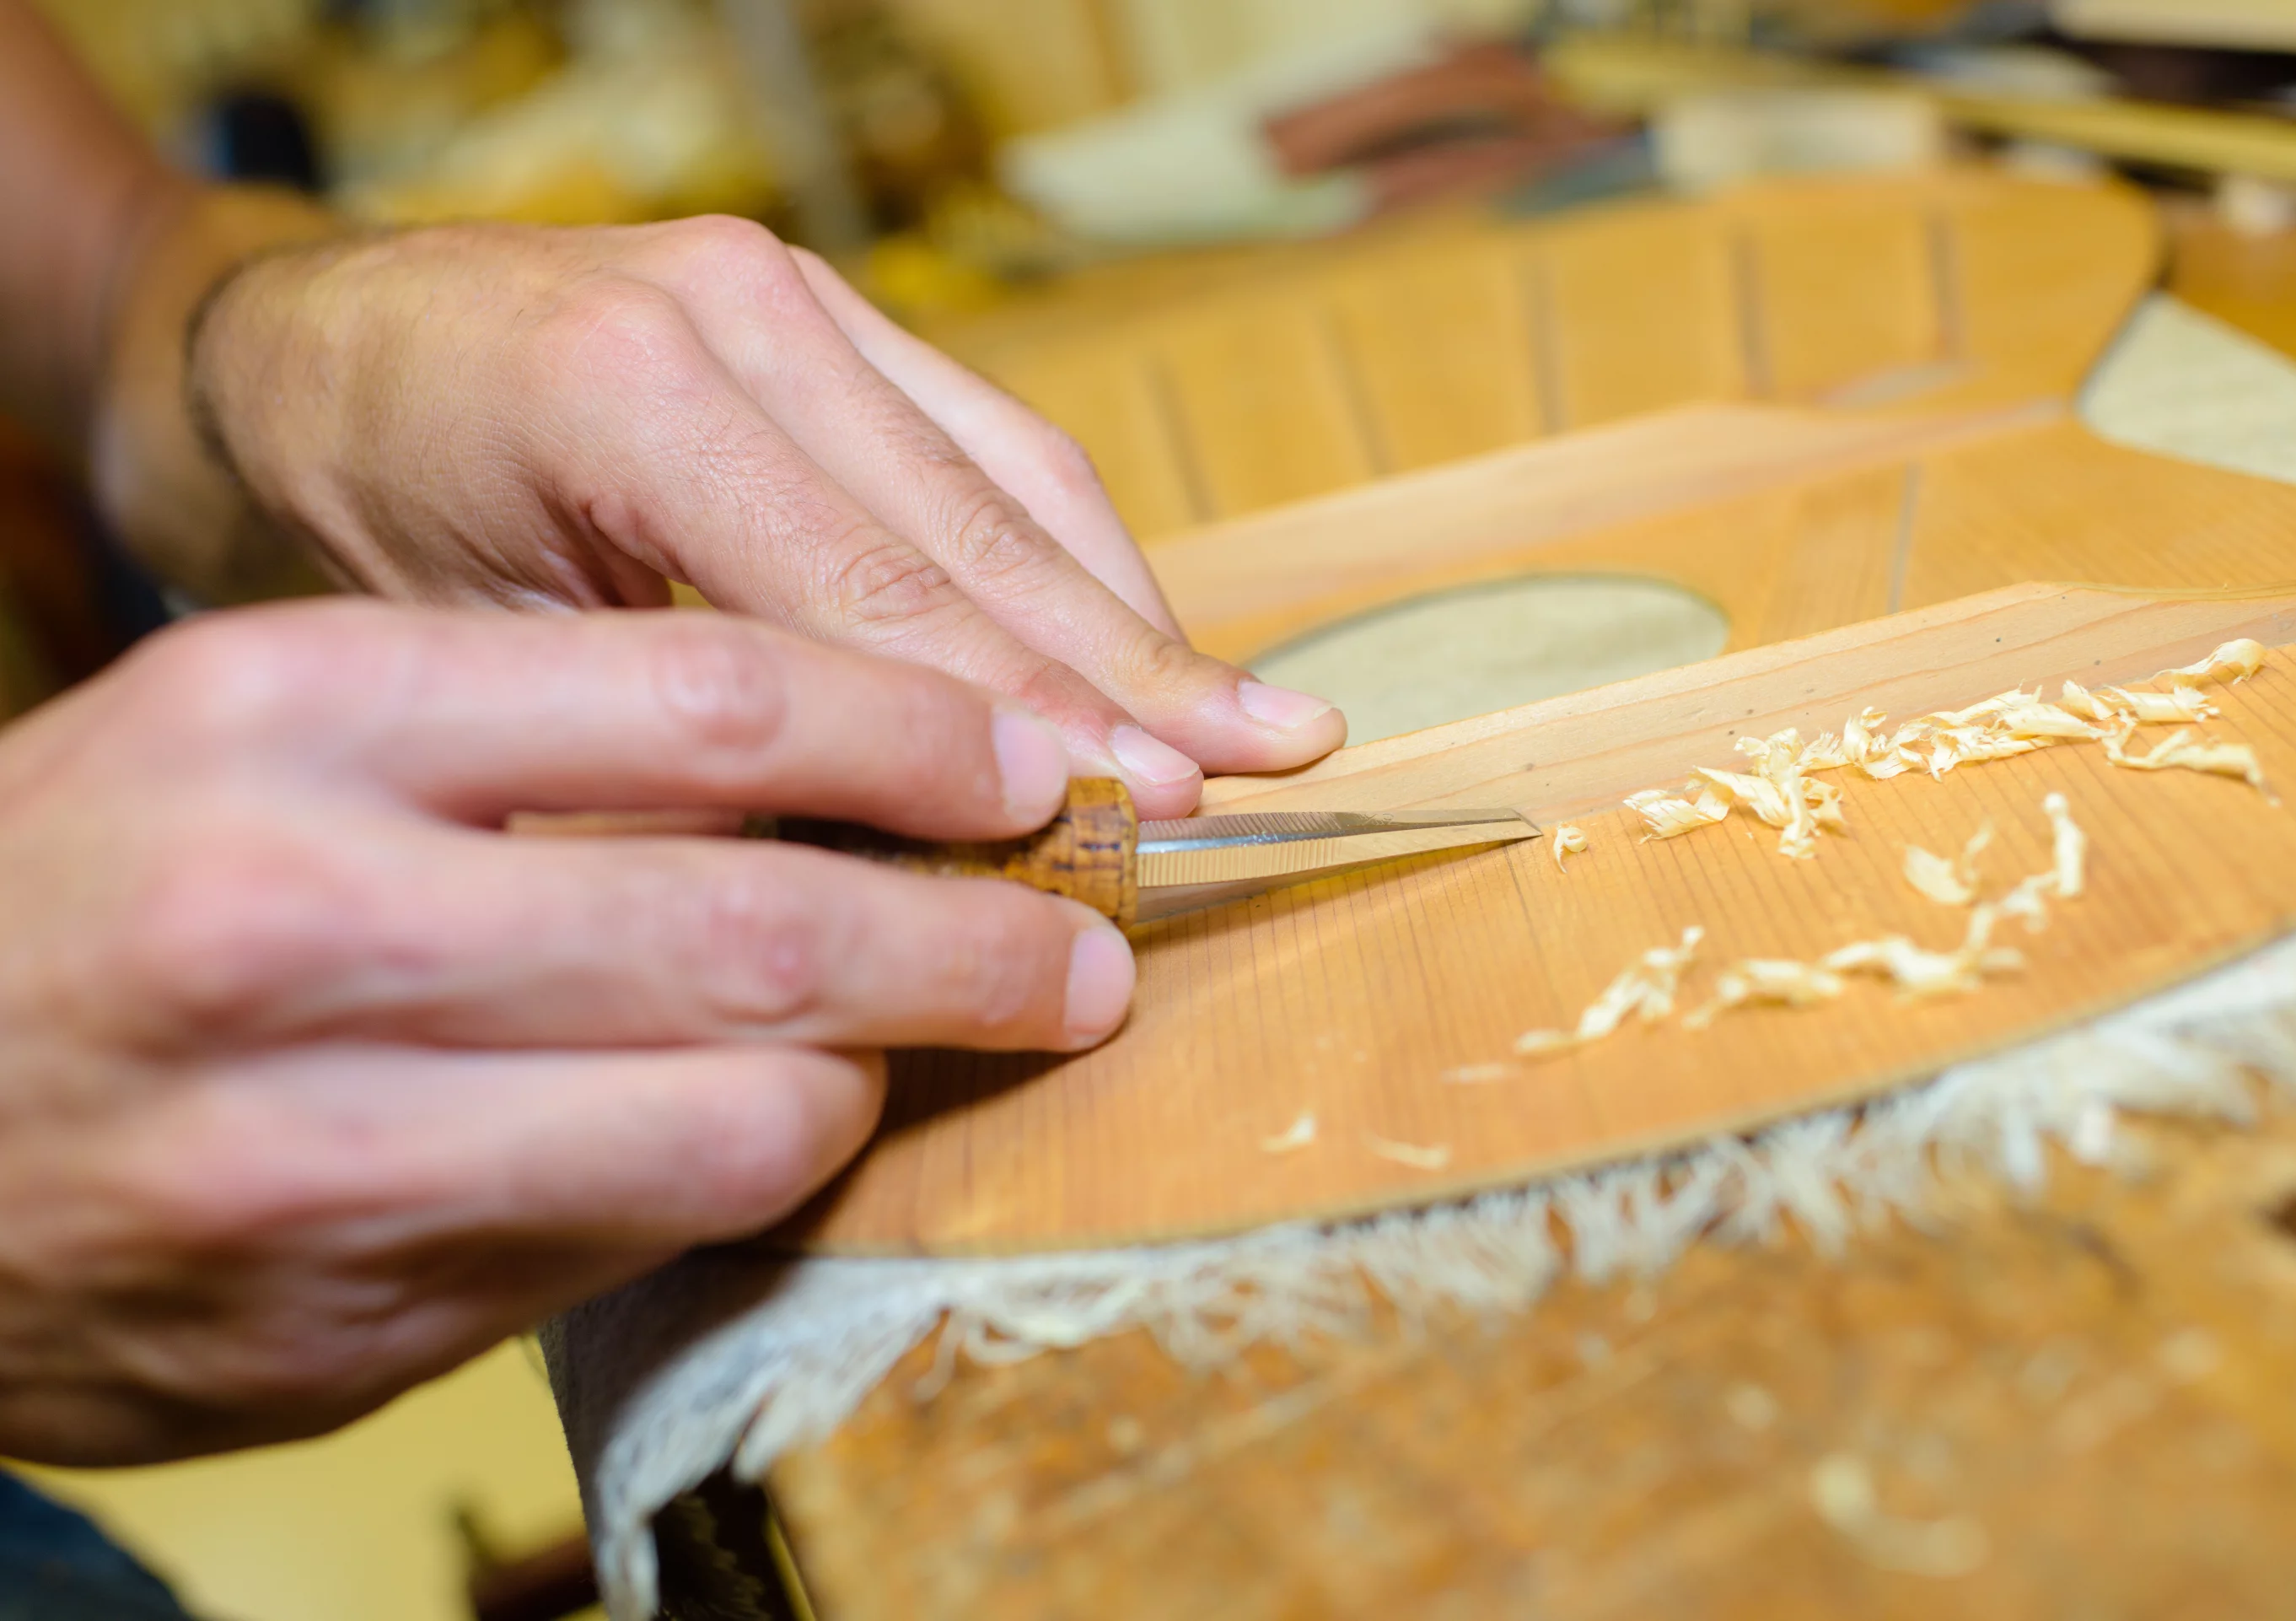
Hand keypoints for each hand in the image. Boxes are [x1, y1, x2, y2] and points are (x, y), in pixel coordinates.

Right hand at [0, 599, 1131, 1463]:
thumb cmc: (113, 879)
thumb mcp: (272, 721)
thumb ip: (532, 726)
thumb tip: (852, 761)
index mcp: (291, 710)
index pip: (712, 698)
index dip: (924, 736)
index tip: (1037, 759)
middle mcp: (298, 917)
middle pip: (764, 924)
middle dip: (979, 941)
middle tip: (1086, 950)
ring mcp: (312, 1143)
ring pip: (738, 1117)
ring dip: (874, 1081)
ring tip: (920, 1044)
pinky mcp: (335, 1320)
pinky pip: (635, 1247)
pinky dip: (736, 1184)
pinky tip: (756, 1129)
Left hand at [176, 215, 1346, 816]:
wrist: (311, 352)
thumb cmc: (367, 522)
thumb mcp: (472, 656)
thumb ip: (674, 741)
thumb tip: (883, 877)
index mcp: (619, 389)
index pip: (866, 592)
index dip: (1017, 719)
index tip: (1136, 816)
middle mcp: (732, 310)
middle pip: (973, 529)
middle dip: (1121, 675)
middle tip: (1249, 783)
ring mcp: (794, 293)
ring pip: (1014, 475)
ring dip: (1137, 616)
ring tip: (1256, 726)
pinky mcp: (832, 309)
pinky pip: (992, 439)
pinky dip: (1081, 556)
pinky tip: (1152, 645)